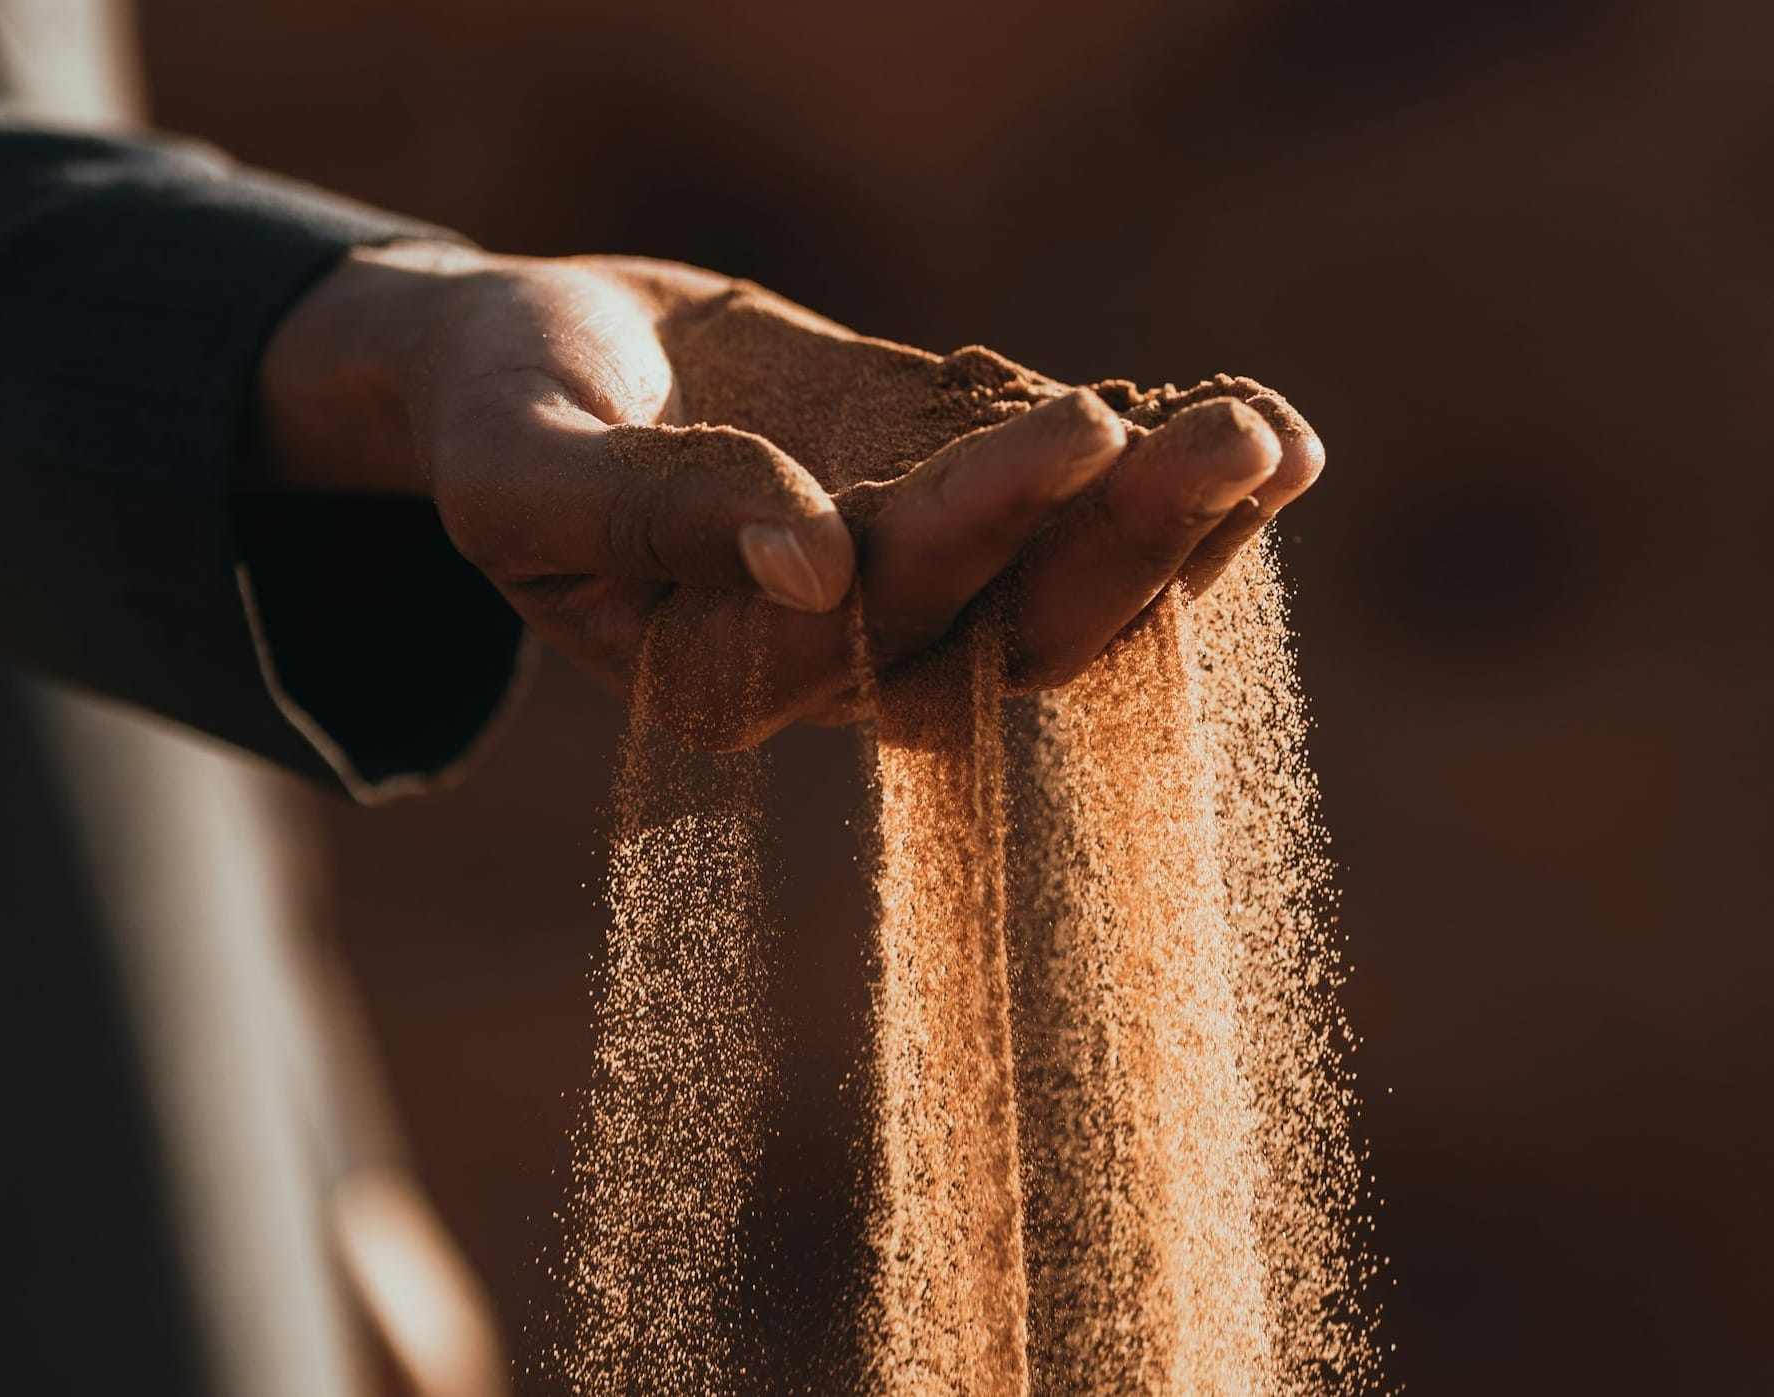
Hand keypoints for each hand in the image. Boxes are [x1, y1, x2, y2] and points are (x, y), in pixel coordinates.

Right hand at [256, 244, 1322, 747]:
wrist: (542, 353)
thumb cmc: (502, 414)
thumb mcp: (526, 467)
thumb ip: (649, 514)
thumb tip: (812, 562)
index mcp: (732, 680)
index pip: (880, 622)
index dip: (981, 528)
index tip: (1073, 424)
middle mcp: (846, 662)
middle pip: (1011, 632)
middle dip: (1129, 538)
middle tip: (1232, 436)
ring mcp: (917, 586)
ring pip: (1072, 596)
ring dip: (1180, 524)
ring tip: (1272, 434)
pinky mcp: (958, 504)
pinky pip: (1078, 518)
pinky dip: (1168, 482)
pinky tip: (1262, 428)